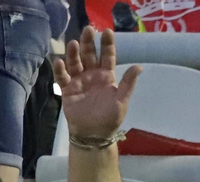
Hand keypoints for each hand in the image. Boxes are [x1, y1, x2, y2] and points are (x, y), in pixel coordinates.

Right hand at [52, 28, 141, 142]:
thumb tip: (139, 67)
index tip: (107, 31)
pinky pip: (62, 77)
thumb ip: (128, 83)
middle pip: (89, 55)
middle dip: (88, 43)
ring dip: (73, 53)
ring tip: (73, 43)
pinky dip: (60, 69)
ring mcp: (79, 81)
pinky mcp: (67, 89)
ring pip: (75, 63)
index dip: (107, 45)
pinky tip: (60, 61)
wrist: (94, 134)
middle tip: (88, 29)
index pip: (107, 57)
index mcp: (107, 77)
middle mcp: (92, 75)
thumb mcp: (122, 100)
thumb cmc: (110, 117)